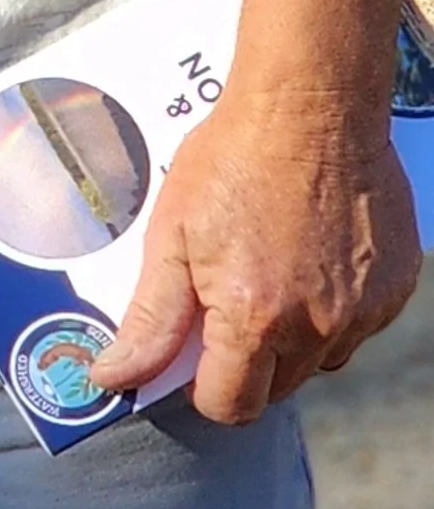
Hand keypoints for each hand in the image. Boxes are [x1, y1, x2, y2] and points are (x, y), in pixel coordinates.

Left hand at [91, 86, 419, 424]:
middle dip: (248, 363)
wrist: (313, 102)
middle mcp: (318, 325)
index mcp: (255, 318)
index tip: (196, 354)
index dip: (205, 388)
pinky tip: (314, 257)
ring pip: (321, 359)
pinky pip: (358, 325)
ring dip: (294, 338)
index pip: (231, 406)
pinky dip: (334, 308)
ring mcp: (364, 309)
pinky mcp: (395, 287)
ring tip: (275, 271)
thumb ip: (150, 320)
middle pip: (277, 388)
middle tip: (230, 302)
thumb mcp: (173, 235)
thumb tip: (113, 379)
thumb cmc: (235, 158)